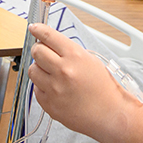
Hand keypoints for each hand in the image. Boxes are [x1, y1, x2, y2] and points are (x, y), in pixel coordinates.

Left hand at [27, 23, 141, 142]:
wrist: (110, 114)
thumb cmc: (103, 88)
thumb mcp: (90, 60)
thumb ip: (68, 51)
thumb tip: (50, 44)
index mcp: (75, 56)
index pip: (48, 36)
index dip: (38, 30)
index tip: (34, 28)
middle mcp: (63, 71)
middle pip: (36, 51)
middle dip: (39, 50)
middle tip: (45, 54)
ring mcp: (54, 89)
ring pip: (32, 70)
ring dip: (39, 69)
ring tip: (51, 74)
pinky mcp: (49, 104)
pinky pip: (36, 89)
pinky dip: (42, 87)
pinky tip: (55, 89)